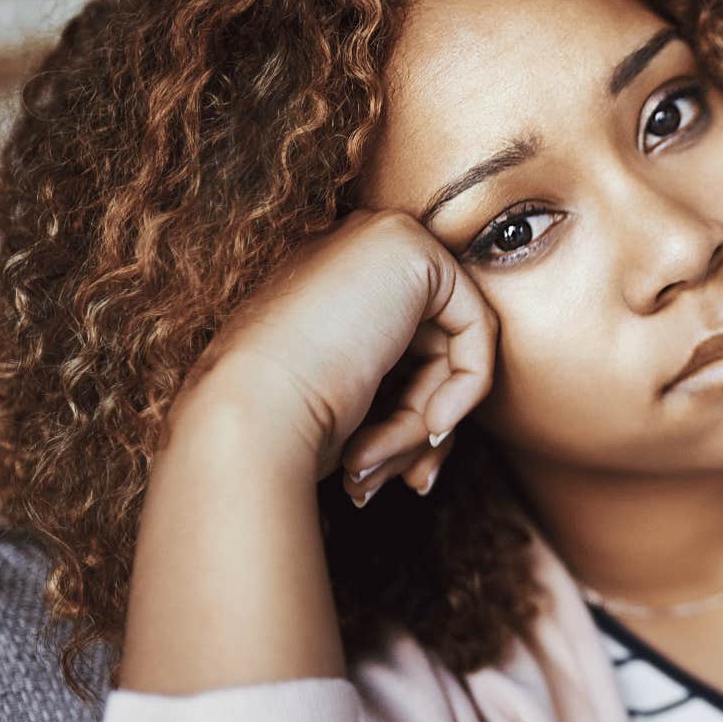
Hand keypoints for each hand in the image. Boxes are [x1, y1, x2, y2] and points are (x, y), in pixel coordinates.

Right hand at [171, 209, 497, 504]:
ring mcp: (377, 239)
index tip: (407, 476)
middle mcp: (349, 252)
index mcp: (323, 287)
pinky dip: (466, 386)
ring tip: (382, 462)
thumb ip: (398, 397)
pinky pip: (476, 326)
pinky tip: (432, 425)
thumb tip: (441, 428)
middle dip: (423, 425)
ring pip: (448, 348)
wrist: (246, 416)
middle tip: (411, 482)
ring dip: (425, 421)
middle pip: (428, 351)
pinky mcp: (412, 249)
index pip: (399, 353)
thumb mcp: (347, 409)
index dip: (410, 418)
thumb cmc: (278, 426)